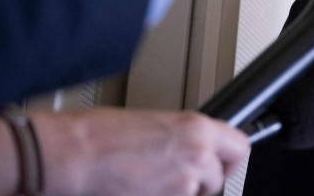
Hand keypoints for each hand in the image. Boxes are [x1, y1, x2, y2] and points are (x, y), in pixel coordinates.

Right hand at [31, 108, 248, 195]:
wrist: (73, 154)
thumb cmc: (100, 134)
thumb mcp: (155, 123)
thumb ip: (184, 138)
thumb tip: (194, 149)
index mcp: (197, 128)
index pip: (240, 147)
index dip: (228, 159)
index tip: (219, 164)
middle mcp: (197, 154)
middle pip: (220, 177)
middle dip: (204, 182)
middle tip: (180, 180)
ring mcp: (183, 183)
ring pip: (197, 194)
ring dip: (180, 193)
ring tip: (151, 183)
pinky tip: (142, 190)